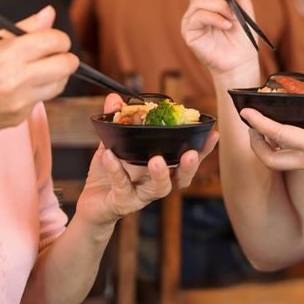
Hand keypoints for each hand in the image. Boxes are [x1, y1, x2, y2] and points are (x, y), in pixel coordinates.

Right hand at [0, 6, 78, 142]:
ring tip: (34, 69)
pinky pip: (41, 98)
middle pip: (66, 65)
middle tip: (55, 54)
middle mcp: (16, 80)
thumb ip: (23, 29)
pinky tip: (15, 88)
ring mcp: (20, 102)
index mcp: (6, 55)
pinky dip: (36, 90)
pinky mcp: (20, 117)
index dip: (58, 38)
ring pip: (59, 84)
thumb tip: (50, 13)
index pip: (53, 41)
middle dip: (65, 57)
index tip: (54, 39)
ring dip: (55, 75)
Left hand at [75, 94, 219, 223]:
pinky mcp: (122, 202)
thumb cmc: (108, 176)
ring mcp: (141, 196)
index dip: (203, 149)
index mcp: (161, 168)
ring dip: (160, 174)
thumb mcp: (111, 144)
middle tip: (191, 154)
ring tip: (156, 160)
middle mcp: (156, 183)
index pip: (186, 159)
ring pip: (159, 189)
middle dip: (189, 167)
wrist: (90, 205)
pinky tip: (110, 155)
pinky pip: (122, 186)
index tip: (213, 133)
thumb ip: (115, 122)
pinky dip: (116, 170)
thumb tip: (114, 98)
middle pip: (181, 179)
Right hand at [181, 0, 260, 84]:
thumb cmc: (242, 35)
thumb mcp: (243, 6)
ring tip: (234, 18)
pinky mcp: (189, 32)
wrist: (241, 61)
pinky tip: (227, 26)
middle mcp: (196, 7)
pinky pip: (199, 16)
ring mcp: (191, 20)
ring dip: (221, 6)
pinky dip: (216, 18)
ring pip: (200, 0)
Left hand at [241, 75, 303, 198]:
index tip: (245, 112)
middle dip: (255, 143)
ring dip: (270, 146)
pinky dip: (287, 148)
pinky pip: (297, 161)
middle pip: (269, 160)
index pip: (279, 135)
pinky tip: (296, 134)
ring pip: (282, 162)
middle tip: (252, 124)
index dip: (259, 123)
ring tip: (269, 126)